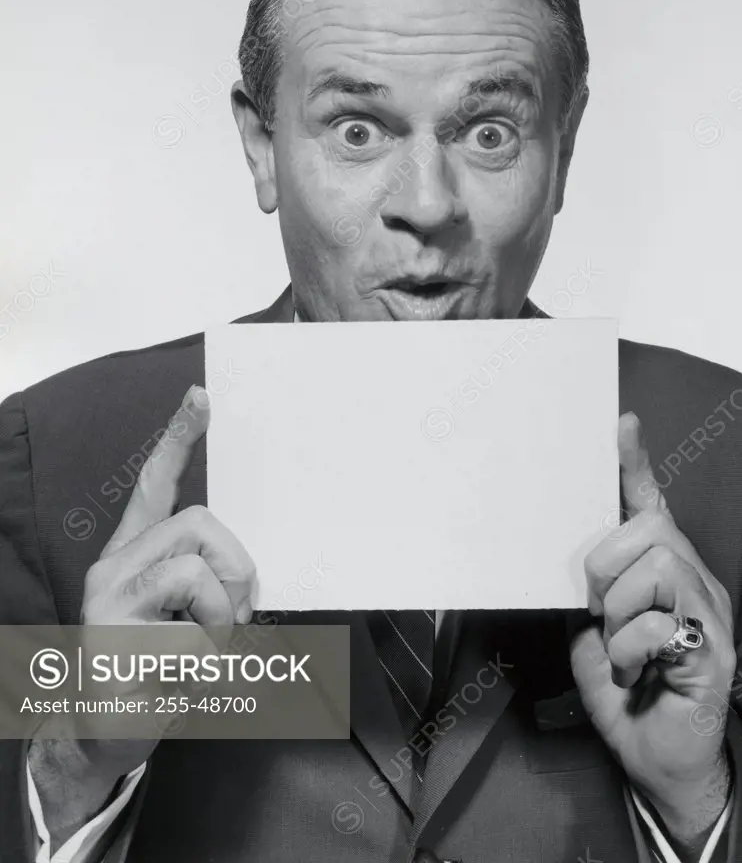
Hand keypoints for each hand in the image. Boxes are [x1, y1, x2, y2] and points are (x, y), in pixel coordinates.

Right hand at [29, 385, 255, 846]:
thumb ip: (206, 579)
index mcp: (133, 554)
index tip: (202, 395)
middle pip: (198, 523)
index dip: (179, 439)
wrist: (106, 735)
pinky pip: (193, 632)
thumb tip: (245, 570)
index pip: (155, 485)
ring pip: (196, 572)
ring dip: (222, 616)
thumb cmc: (158, 665)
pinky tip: (184, 675)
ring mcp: (107, 604)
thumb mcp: (187, 614)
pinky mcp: (113, 643)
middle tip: (234, 615)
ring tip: (207, 647)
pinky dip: (209, 657)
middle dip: (237, 567)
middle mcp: (113, 568)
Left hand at [570, 413, 734, 846]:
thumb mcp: (591, 630)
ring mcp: (708, 612)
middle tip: (600, 612)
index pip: (650, 504)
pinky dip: (629, 650)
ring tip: (621, 648)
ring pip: (657, 567)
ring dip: (619, 612)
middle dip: (607, 565)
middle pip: (650, 528)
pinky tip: (635, 673)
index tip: (622, 424)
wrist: (654, 757)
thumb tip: (570, 555)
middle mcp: (692, 579)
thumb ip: (588, 590)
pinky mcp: (713, 649)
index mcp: (661, 568)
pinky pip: (659, 623)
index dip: (634, 465)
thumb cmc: (625, 689)